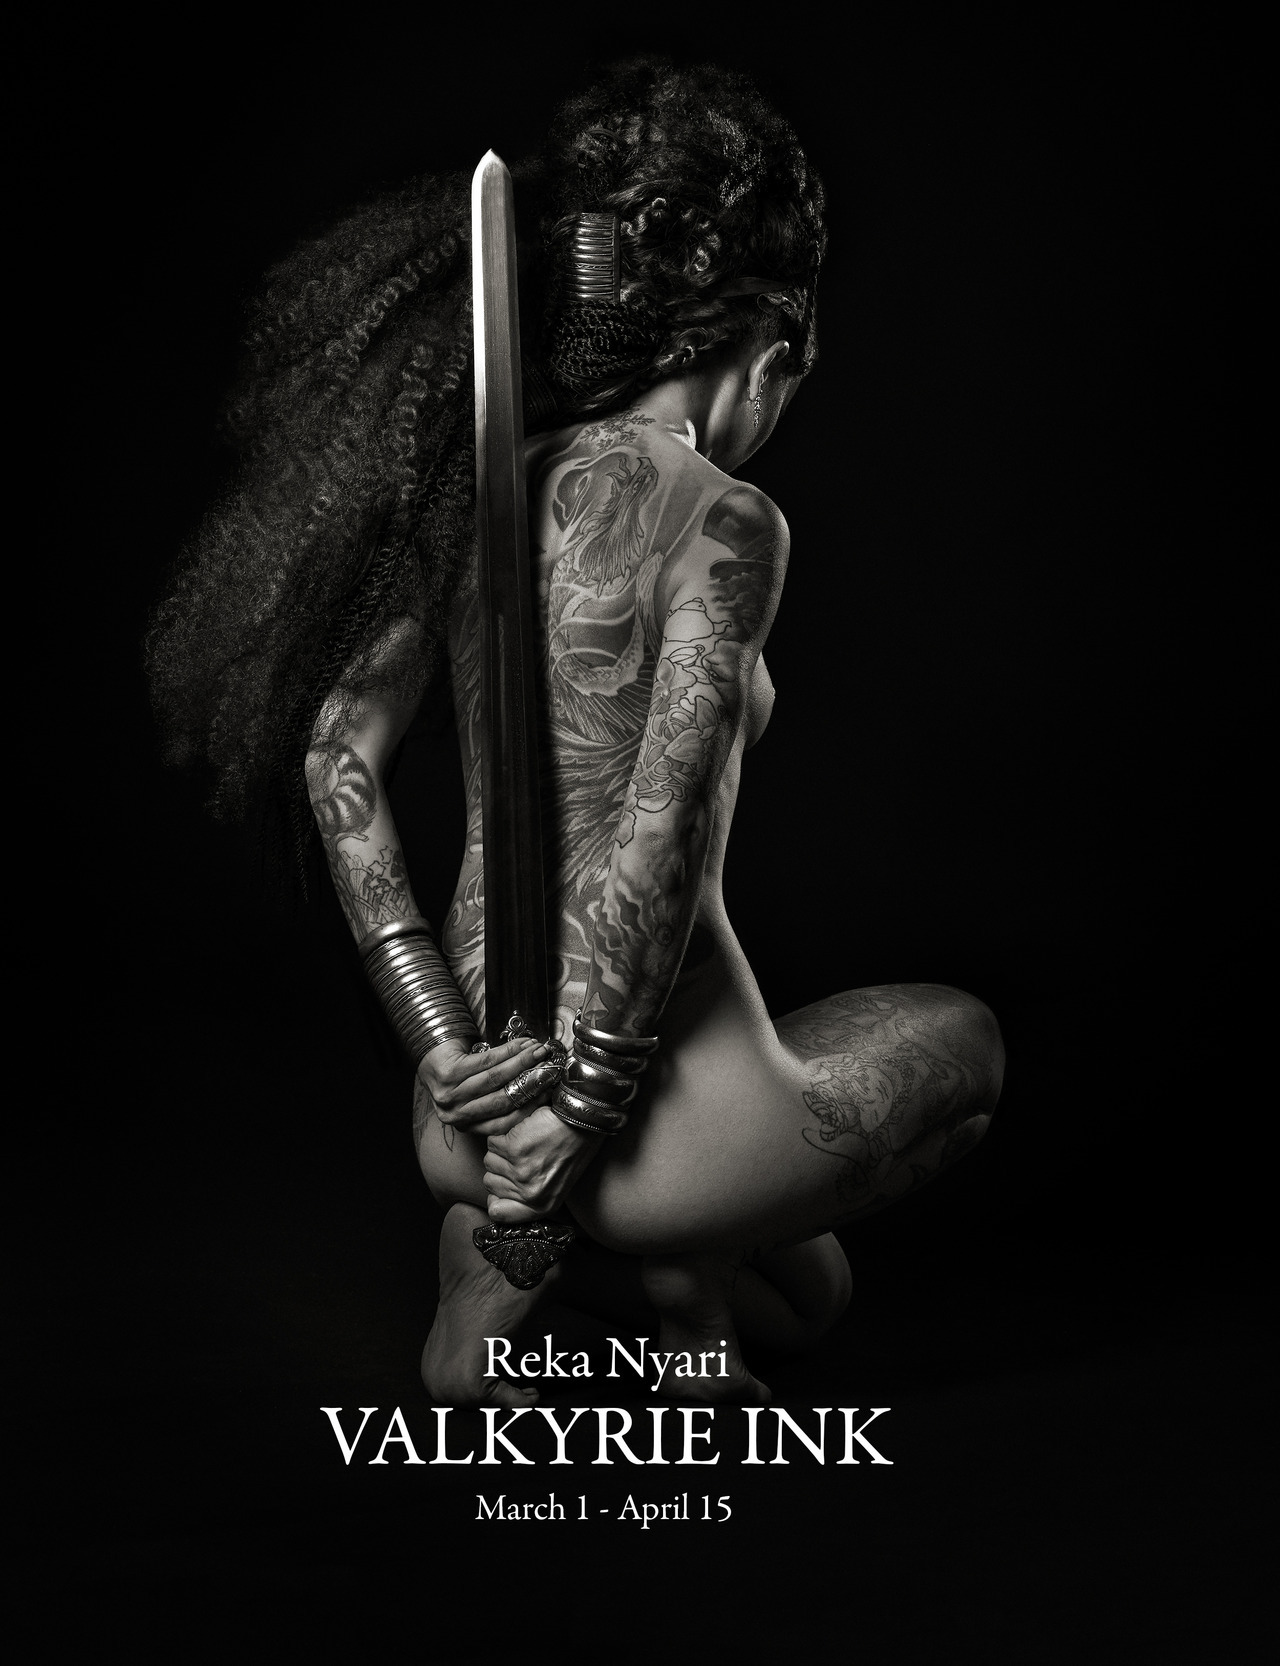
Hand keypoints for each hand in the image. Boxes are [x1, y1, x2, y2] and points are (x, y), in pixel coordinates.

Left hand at [417, 1035, 553, 1137]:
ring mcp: (450, 1094)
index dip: (527, 1107)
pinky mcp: (449, 1072)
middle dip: (529, 1082)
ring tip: (538, 1052)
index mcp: (465, 1124)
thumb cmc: (459, 1073)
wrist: (431, 1050)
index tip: (546, 1092)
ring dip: (522, 1062)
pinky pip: (486, 1061)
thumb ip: (498, 1099)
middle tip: (546, 1069)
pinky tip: (522, 1044)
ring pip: (496, 1078)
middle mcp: (455, 1113)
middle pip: (501, 1099)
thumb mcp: (477, 1094)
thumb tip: (538, 1093)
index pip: (502, 1122)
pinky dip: (508, 1051)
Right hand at [483, 1105, 603, 1222]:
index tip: (501, 1185)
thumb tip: (495, 1202)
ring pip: (489, 1161)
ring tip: (525, 1144)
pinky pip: (492, 1143)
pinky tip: (523, 1132)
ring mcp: (520, 1173)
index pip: (498, 1213)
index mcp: (542, 1206)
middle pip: (490, 1183)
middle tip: (522, 1156)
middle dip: (501, 1167)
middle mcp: (530, 1194)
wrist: (581, 1122)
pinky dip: (503, 1135)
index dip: (495, 1198)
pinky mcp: (514, 1150)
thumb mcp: (557, 1186)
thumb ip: (530, 1197)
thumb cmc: (572, 1150)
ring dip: (501, 1150)